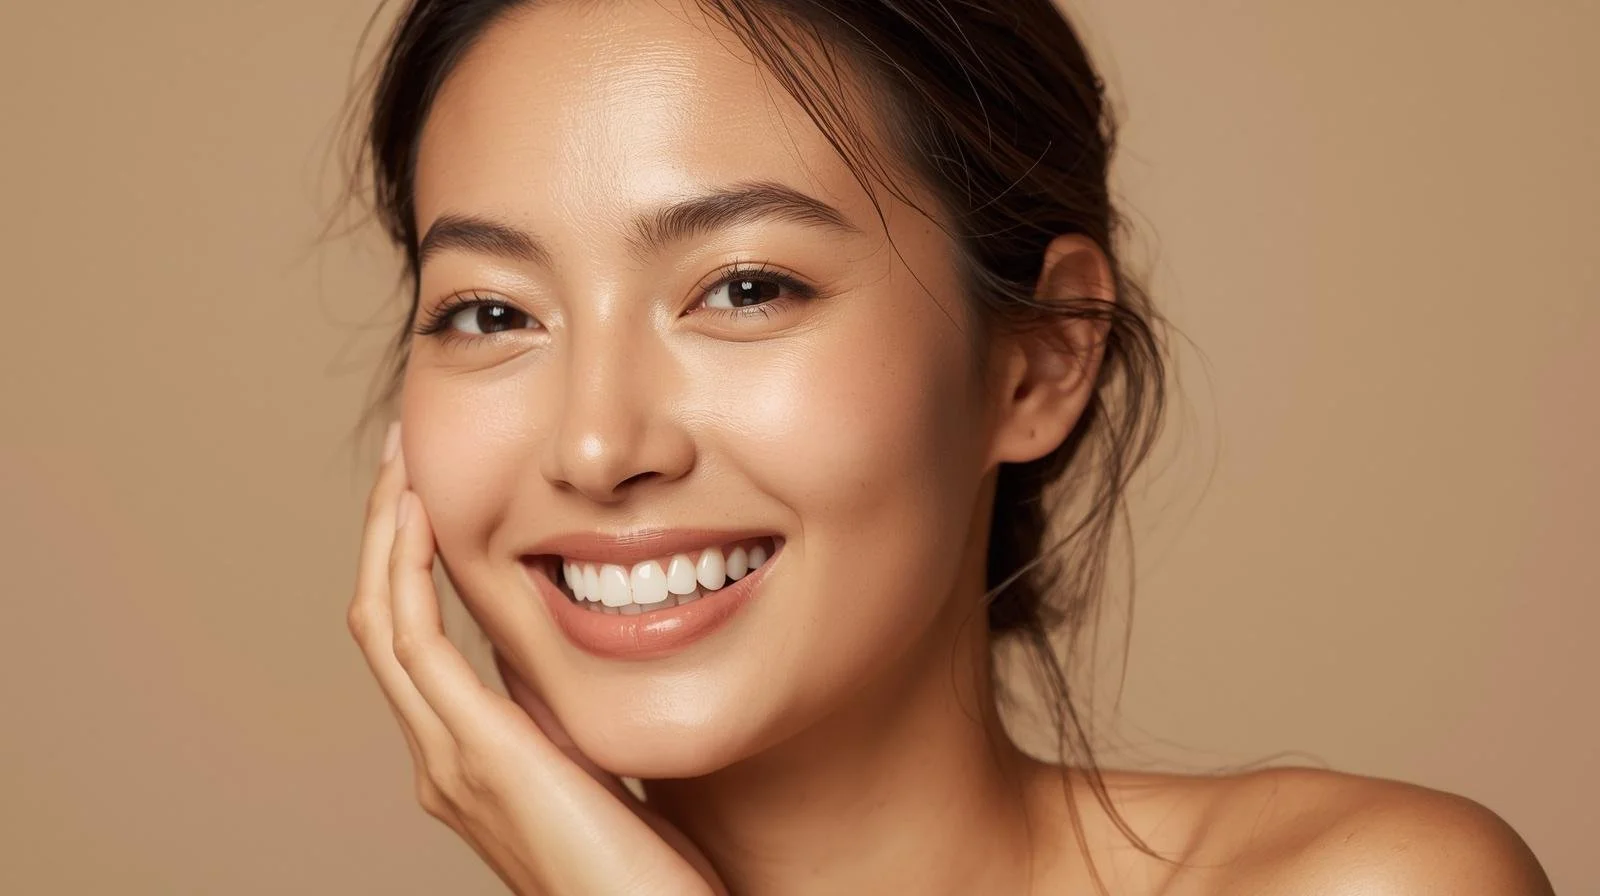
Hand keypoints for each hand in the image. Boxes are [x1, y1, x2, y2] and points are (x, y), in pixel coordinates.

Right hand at [346, 424, 724, 895]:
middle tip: (399, 455)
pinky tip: (417, 517)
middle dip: (384, 533)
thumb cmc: (644, 872)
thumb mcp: (596, 770)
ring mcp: (450, 760)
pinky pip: (416, 645)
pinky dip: (406, 573)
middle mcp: (443, 758)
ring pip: (384, 623)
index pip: (416, 641)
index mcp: (468, 757)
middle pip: (383, 620)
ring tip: (398, 465)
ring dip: (383, 538)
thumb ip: (558, 718)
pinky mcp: (476, 756)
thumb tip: (550, 656)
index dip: (411, 563)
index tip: (428, 493)